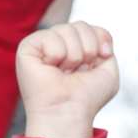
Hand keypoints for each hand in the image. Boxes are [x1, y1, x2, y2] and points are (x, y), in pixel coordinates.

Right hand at [18, 22, 118, 137]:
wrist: (69, 112)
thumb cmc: (87, 97)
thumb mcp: (108, 70)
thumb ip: (106, 44)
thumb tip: (96, 32)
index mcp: (77, 48)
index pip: (92, 28)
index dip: (99, 44)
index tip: (96, 65)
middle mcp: (60, 43)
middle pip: (81, 25)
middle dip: (88, 50)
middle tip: (77, 72)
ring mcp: (44, 44)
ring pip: (67, 29)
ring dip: (73, 56)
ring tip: (64, 73)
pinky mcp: (28, 46)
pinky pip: (50, 36)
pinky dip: (56, 55)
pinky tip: (50, 69)